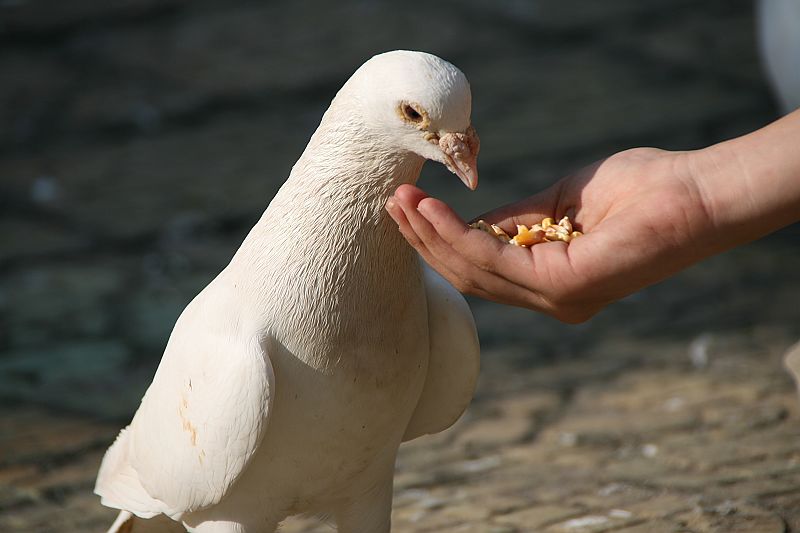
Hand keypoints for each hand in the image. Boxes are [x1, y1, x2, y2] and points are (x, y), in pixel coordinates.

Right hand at [386, 148, 715, 321]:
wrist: (694, 191)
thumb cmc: (640, 190)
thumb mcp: (560, 202)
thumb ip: (514, 219)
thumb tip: (469, 222)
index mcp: (551, 282)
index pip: (481, 270)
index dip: (441, 241)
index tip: (411, 208)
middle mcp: (550, 299)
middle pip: (469, 276)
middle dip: (427, 241)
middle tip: (393, 205)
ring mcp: (556, 298)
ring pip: (474, 273)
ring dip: (432, 237)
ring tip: (402, 203)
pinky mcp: (562, 285)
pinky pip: (494, 262)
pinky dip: (458, 235)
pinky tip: (433, 211)